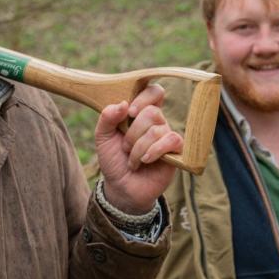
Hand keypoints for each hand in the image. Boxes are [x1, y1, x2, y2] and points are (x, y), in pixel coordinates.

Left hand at [96, 83, 182, 213]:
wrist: (120, 188)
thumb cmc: (114, 160)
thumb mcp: (103, 137)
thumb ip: (107, 117)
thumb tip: (123, 103)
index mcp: (141, 113)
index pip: (154, 91)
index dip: (144, 97)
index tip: (130, 111)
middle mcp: (157, 122)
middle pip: (153, 112)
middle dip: (133, 132)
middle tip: (125, 147)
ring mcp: (167, 136)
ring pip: (157, 129)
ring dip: (138, 148)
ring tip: (132, 160)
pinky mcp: (175, 152)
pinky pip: (172, 140)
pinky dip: (154, 151)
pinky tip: (145, 160)